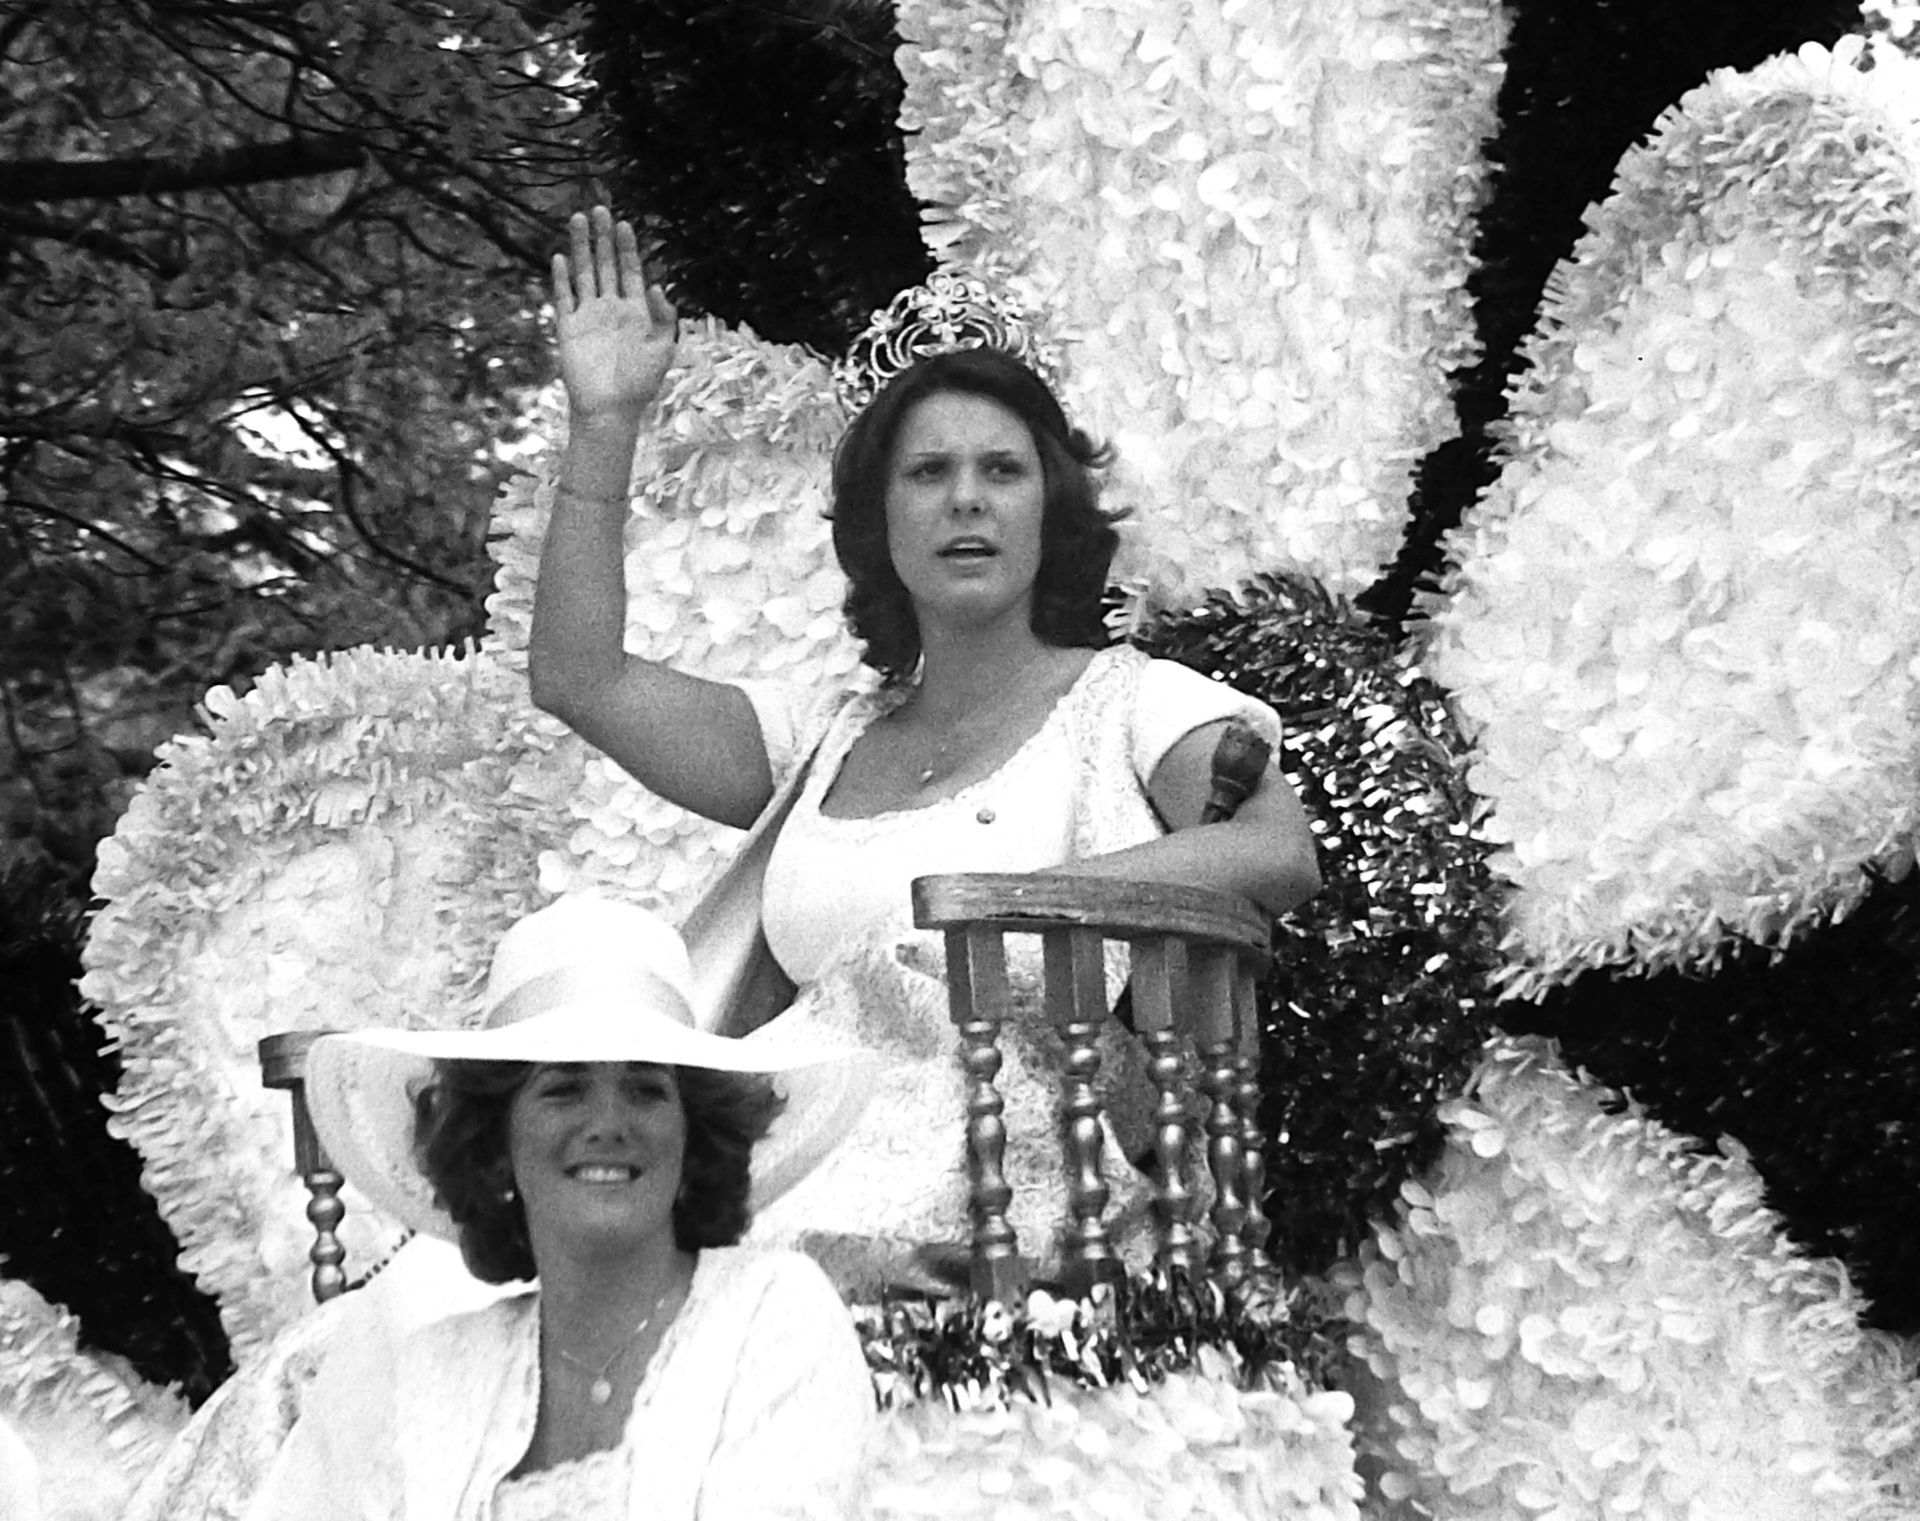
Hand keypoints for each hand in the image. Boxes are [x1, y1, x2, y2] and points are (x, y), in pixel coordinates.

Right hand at [551, 205, 678, 421]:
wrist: (610, 409)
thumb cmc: (640, 384)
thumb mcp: (663, 349)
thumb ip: (665, 317)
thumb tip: (660, 286)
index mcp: (636, 313)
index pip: (630, 272)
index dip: (627, 248)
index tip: (624, 224)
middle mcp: (611, 309)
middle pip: (605, 265)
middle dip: (603, 238)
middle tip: (599, 209)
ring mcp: (589, 316)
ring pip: (584, 274)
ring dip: (581, 248)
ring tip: (577, 219)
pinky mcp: (568, 328)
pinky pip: (564, 298)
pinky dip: (562, 278)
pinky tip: (560, 258)